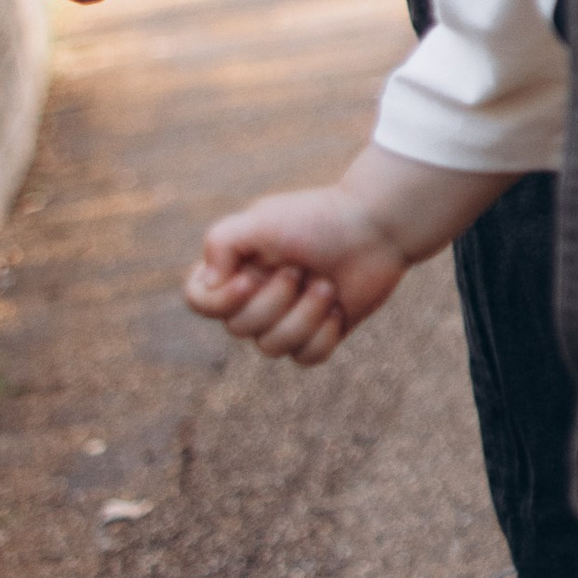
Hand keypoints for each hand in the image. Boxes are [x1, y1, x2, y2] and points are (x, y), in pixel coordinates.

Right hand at [185, 187, 407, 366]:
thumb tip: (209, 284)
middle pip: (240, 328)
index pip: (200, 301)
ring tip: (327, 286)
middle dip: (275, 300)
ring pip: (272, 348)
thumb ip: (221, 242)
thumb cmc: (318, 219)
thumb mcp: (262, 219)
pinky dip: (323, 334)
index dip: (219, 301)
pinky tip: (339, 308)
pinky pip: (306, 357)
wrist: (377, 228)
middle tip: (302, 268)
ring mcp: (287, 319)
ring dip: (304, 315)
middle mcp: (255, 297)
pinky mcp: (319, 333)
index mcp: (235, 268)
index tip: (249, 278)